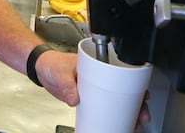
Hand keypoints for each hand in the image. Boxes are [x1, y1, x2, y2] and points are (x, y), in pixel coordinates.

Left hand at [37, 51, 151, 129]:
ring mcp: (95, 85)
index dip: (136, 85)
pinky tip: (118, 121)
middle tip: (142, 116)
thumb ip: (67, 86)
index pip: (123, 72)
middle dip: (137, 103)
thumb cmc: (52, 63)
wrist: (40, 68)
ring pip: (116, 98)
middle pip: (124, 88)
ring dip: (127, 111)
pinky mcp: (89, 95)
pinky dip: (112, 113)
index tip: (144, 97)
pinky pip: (105, 104)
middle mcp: (100, 74)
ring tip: (134, 123)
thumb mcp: (60, 73)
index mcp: (97, 63)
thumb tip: (76, 99)